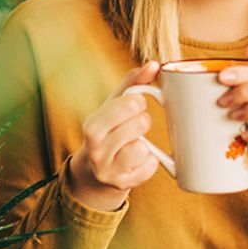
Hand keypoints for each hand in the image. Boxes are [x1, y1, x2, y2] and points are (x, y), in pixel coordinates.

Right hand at [68, 62, 161, 210]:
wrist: (94, 173)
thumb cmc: (108, 130)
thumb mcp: (113, 105)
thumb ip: (133, 83)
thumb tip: (155, 64)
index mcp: (92, 126)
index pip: (131, 104)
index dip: (138, 103)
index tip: (133, 108)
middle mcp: (96, 150)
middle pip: (141, 124)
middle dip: (142, 122)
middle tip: (133, 127)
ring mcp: (109, 170)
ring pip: (144, 148)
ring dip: (145, 145)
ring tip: (134, 144)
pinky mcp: (124, 184)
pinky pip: (151, 167)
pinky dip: (149, 162)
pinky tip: (137, 161)